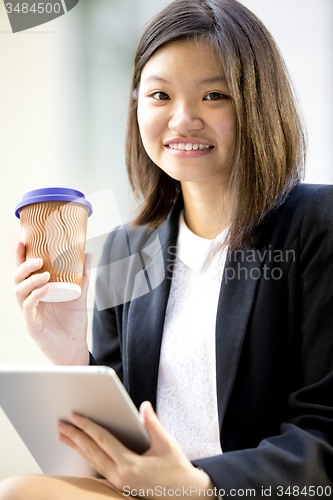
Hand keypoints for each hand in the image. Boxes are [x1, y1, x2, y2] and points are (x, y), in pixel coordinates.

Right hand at [12, 241, 92, 364]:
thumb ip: (82, 275)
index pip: (25, 272)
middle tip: (39, 260)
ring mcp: (29, 312)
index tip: (22, 242)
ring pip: (19, 291)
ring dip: (31, 280)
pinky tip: (47, 289)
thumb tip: (87, 253)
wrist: (75, 348)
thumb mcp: (79, 294)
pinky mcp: (32, 324)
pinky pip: (28, 307)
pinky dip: (35, 296)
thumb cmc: (72, 323)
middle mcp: (30, 300)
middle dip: (24, 266)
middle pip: (17, 279)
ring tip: (46, 274)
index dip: (20, 257)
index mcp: (37, 291)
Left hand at [56, 401, 216, 498]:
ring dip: (76, 447)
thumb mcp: (166, 444)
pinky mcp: (120, 485)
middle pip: (91, 452)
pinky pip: (98, 469)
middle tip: (60, 424)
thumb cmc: (176, 468)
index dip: (87, 426)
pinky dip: (86, 457)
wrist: (184, 493)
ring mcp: (118, 483)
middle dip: (74, 436)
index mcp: (130, 465)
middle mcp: (120, 476)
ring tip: (63, 436)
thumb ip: (153, 423)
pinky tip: (80, 451)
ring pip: (91, 461)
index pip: (102, 440)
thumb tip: (143, 406)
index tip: (75, 416)